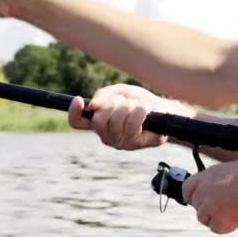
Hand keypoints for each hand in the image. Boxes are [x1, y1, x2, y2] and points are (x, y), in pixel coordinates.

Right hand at [69, 84, 194, 150]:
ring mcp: (119, 142)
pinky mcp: (133, 144)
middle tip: (125, 100)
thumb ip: (103, 95)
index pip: (77, 122)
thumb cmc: (139, 102)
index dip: (74, 112)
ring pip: (116, 121)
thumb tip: (91, 106)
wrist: (163, 110)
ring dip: (129, 107)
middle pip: (98, 120)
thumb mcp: (119, 92)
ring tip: (139, 105)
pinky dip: (139, 111)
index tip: (78, 100)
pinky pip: (131, 124)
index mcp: (98, 122)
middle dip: (113, 105)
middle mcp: (105, 135)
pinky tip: (145, 110)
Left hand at [182, 156, 237, 233]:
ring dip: (219, 218)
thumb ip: (216, 183)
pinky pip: (217, 228)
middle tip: (229, 206)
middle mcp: (203, 190)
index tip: (206, 202)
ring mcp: (209, 206)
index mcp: (206, 175)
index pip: (187, 190)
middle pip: (197, 207)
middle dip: (209, 210)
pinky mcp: (219, 220)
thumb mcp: (231, 172)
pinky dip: (228, 226)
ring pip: (205, 219)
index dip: (196, 197)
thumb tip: (211, 196)